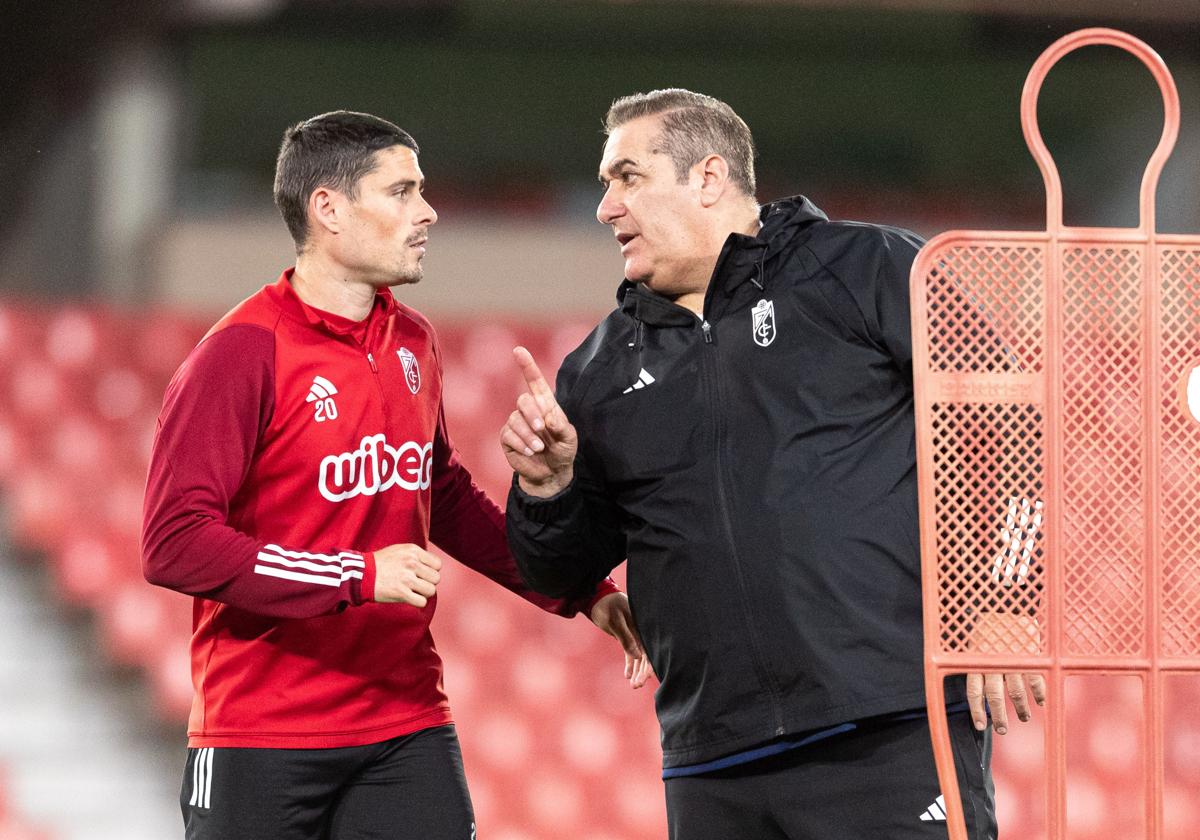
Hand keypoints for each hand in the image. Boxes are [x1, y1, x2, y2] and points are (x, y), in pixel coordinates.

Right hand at [372, 544, 441, 607]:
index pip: (437, 564)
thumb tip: (433, 567)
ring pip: (431, 591)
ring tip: (412, 590)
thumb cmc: (380, 563)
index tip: (422, 574)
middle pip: (436, 578)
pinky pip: (422, 602)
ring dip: (423, 593)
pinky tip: (408, 597)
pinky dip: (417, 602)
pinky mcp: (401, 593)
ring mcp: (406, 578)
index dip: (431, 571)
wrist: (360, 574)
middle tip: (416, 583)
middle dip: (427, 582)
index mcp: (413, 551)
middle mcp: (411, 563)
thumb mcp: (399, 550)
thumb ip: (417, 556)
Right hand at [501, 346, 577, 496]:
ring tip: (539, 448)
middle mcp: (528, 411)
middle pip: (523, 400)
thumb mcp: (569, 439)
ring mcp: (515, 423)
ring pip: (515, 419)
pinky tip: (530, 452)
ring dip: (529, 435)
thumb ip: (561, 426)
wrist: (551, 474)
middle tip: (542, 429)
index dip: (527, 365)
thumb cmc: (562, 452)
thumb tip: (548, 417)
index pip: (535, 381)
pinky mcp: (507, 438)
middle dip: (532, 414)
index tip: (518, 350)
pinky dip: (521, 444)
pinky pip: (509, 434)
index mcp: (545, 404)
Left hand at [589, 592, 652, 688]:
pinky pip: (630, 652)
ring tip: (634, 686)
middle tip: (637, 686)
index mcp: (642, 625)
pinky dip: (630, 663)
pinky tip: (627, 676)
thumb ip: (626, 637)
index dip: (650, 663)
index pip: (650, 647)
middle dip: (643, 671)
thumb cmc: (606, 606)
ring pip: (639, 655)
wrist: (596, 597)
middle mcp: (641, 630)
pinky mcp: (627, 636)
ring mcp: (635, 633)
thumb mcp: (615, 620)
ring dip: (637, 670)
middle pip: (646, 654)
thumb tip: (637, 656)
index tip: (647, 677)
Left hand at [966, 612, 1045, 733]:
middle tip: (1003, 730)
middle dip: (999, 716)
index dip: (977, 711)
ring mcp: (1012, 660)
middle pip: (995, 697)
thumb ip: (977, 667)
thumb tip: (980, 695)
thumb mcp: (974, 644)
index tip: (980, 726)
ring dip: (1021, 709)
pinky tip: (1040, 702)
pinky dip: (1039, 694)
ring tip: (1023, 717)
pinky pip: (1035, 680)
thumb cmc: (988, 627)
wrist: (1005, 602)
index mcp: (977, 660)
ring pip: (1016, 693)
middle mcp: (993, 663)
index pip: (974, 692)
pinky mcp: (1030, 656)